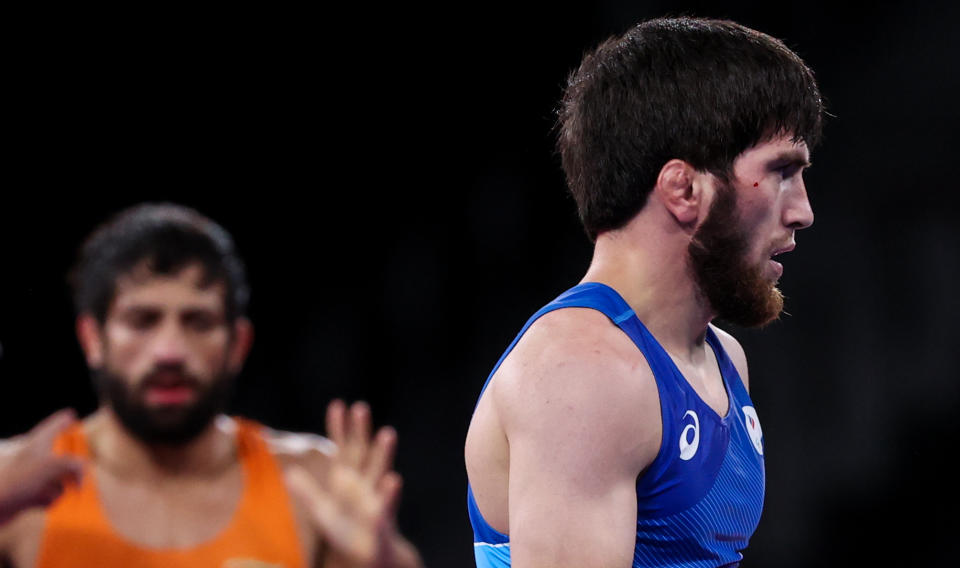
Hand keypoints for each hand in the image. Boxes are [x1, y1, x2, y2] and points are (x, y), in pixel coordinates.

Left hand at [0, 409, 83, 524]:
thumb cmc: (17, 480)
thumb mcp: (53, 465)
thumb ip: (74, 464)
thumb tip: (83, 470)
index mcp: (38, 443)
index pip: (54, 426)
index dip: (63, 421)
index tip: (71, 415)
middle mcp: (35, 458)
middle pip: (63, 456)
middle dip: (71, 469)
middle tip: (77, 478)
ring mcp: (32, 477)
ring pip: (60, 478)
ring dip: (59, 488)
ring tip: (47, 492)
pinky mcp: (29, 494)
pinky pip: (51, 495)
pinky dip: (49, 500)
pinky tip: (39, 502)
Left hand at [285, 400, 421, 567]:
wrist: (370, 552)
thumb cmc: (345, 530)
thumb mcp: (322, 511)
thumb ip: (308, 492)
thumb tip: (288, 473)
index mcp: (346, 479)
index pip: (343, 448)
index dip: (339, 428)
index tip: (337, 404)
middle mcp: (362, 482)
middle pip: (362, 452)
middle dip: (361, 430)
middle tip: (360, 407)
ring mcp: (374, 498)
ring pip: (379, 470)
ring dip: (383, 452)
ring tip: (388, 433)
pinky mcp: (381, 519)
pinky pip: (386, 505)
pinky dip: (389, 493)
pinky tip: (393, 481)